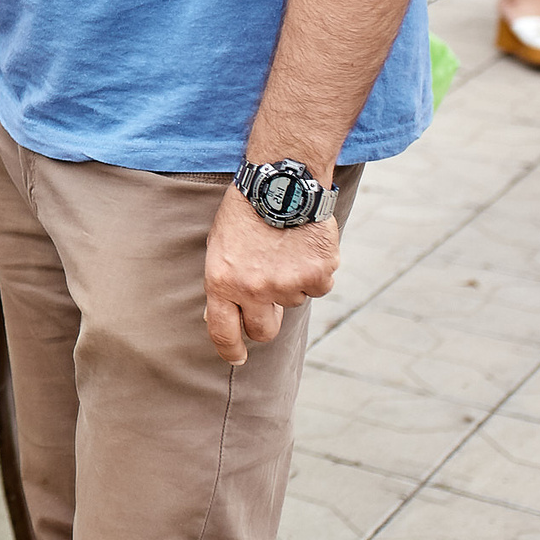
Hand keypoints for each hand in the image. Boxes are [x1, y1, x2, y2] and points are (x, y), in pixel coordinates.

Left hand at [202, 185, 338, 365]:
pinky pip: (319, 286)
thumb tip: (222, 316)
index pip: (223, 332)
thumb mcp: (220, 246)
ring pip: (294, 302)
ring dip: (291, 283)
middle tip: (269, 295)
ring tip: (284, 249)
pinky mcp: (318, 275)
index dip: (231, 350)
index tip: (237, 358)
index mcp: (222, 282)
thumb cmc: (246, 212)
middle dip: (267, 320)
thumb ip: (223, 282)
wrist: (282, 181)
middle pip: (264, 330)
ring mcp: (288, 284)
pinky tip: (305, 246)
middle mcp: (254, 289)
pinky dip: (315, 271)